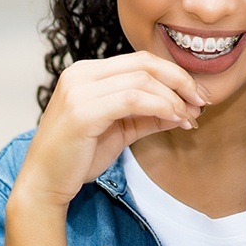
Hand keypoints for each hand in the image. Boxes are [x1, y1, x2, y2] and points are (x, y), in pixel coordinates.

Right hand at [12, 51, 209, 206]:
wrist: (44, 184)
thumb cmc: (78, 156)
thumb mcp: (121, 130)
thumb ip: (150, 116)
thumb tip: (187, 110)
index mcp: (87, 72)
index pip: (140, 61)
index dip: (174, 73)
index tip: (197, 94)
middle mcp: (81, 73)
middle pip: (144, 63)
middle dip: (180, 80)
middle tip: (201, 100)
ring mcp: (79, 89)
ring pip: (142, 81)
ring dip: (174, 98)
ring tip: (190, 117)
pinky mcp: (82, 110)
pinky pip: (133, 99)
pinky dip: (161, 107)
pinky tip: (176, 120)